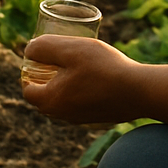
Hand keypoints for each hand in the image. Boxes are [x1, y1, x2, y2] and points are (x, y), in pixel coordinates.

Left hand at [21, 34, 140, 124]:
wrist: (139, 91)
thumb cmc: (102, 67)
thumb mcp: (70, 49)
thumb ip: (44, 48)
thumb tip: (29, 50)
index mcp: (50, 101)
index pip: (28, 89)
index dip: (30, 70)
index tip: (43, 54)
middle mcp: (62, 115)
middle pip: (44, 95)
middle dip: (46, 76)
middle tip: (59, 55)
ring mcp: (80, 119)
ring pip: (63, 99)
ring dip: (64, 82)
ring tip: (79, 62)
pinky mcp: (96, 117)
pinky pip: (79, 103)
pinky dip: (80, 89)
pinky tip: (95, 74)